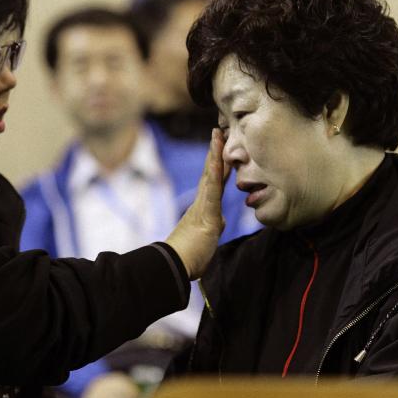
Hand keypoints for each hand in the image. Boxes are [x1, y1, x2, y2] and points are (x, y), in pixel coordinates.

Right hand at [164, 128, 227, 278]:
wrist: (174, 265)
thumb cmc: (189, 256)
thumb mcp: (207, 239)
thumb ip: (214, 226)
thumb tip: (221, 221)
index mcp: (204, 208)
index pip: (213, 182)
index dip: (218, 165)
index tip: (222, 148)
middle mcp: (201, 203)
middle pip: (210, 172)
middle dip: (215, 152)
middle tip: (218, 131)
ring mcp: (203, 207)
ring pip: (210, 176)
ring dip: (214, 155)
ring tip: (218, 136)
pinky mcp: (206, 214)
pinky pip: (212, 192)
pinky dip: (216, 175)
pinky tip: (219, 161)